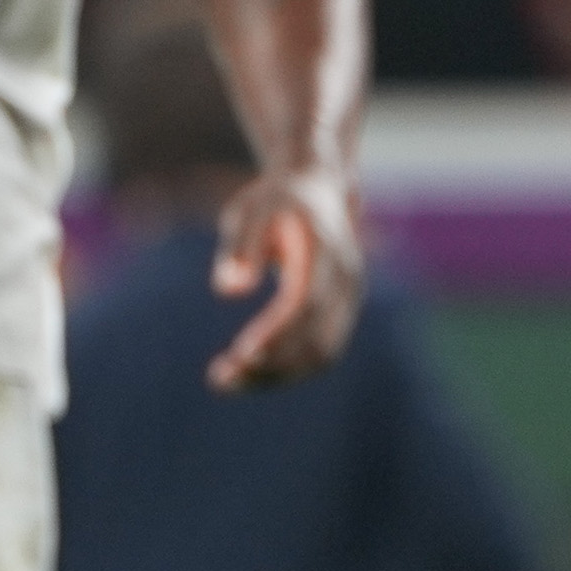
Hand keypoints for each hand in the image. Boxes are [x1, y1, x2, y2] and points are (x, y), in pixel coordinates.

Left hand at [208, 171, 367, 389]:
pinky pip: (321, 353)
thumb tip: (231, 289)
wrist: (318, 190)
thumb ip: (240, 244)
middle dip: (272, 365)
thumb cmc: (275, 201)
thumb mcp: (250, 209)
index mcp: (325, 250)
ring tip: (226, 380)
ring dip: (278, 375)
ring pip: (322, 354)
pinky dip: (287, 369)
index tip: (240, 355)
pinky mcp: (343, 314)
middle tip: (220, 378)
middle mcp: (347, 279)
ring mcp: (351, 300)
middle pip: (318, 338)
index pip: (307, 302)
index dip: (278, 333)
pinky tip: (249, 372)